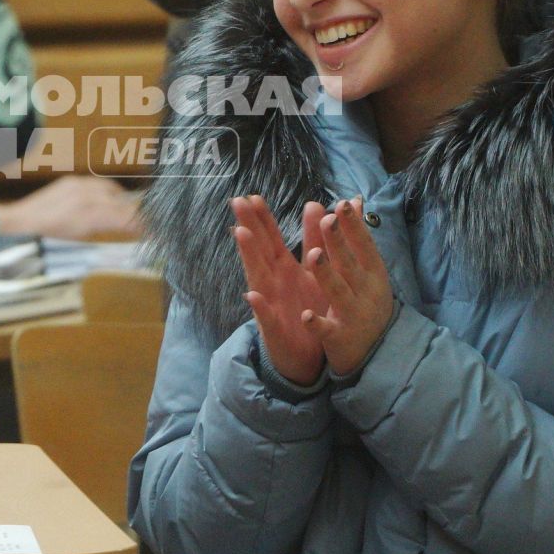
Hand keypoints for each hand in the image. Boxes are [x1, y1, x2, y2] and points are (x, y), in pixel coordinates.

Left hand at [0, 175, 140, 239]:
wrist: (23, 220)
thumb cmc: (51, 236)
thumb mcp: (82, 238)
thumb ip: (109, 230)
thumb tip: (133, 228)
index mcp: (90, 216)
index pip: (125, 217)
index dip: (143, 223)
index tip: (155, 228)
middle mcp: (87, 198)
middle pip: (122, 203)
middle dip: (137, 213)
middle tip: (148, 223)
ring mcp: (80, 186)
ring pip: (113, 192)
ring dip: (123, 203)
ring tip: (130, 214)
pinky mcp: (74, 181)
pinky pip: (99, 185)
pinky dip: (108, 194)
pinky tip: (110, 203)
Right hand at [231, 195, 328, 385]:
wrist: (308, 357)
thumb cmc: (309, 310)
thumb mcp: (316, 270)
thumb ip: (315, 239)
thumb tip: (315, 203)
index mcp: (285, 269)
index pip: (272, 239)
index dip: (263, 219)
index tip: (253, 196)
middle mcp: (273, 283)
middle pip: (259, 251)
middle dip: (249, 226)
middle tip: (237, 202)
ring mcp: (271, 305)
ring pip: (258, 277)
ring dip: (249, 256)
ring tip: (241, 234)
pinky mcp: (275, 330)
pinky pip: (267, 317)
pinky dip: (259, 307)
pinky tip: (253, 296)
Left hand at [299, 198, 395, 376]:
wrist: (377, 353)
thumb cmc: (367, 302)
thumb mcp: (367, 270)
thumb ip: (355, 237)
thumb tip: (354, 199)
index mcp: (372, 274)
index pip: (363, 246)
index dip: (353, 226)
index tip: (342, 204)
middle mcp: (366, 292)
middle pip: (349, 264)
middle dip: (338, 242)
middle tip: (326, 220)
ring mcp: (352, 315)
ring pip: (338, 293)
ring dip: (326, 275)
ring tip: (313, 256)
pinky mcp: (338, 338)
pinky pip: (326, 330)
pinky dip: (316, 323)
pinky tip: (304, 315)